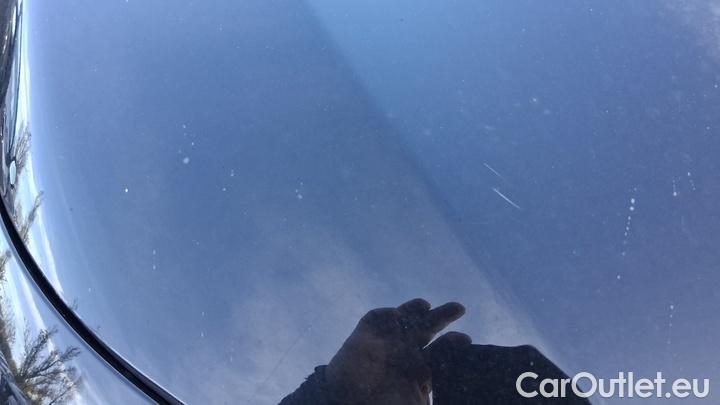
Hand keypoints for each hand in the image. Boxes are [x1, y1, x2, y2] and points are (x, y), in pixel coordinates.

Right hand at [325, 298, 467, 404]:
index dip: (452, 344)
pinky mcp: (362, 337)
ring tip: (427, 305)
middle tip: (460, 308)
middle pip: (427, 330)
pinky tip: (396, 315)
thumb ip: (439, 392)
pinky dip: (384, 314)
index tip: (465, 340)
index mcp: (417, 372)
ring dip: (415, 309)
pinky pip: (374, 318)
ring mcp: (383, 344)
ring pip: (404, 319)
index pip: (440, 352)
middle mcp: (402, 354)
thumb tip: (464, 396)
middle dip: (442, 317)